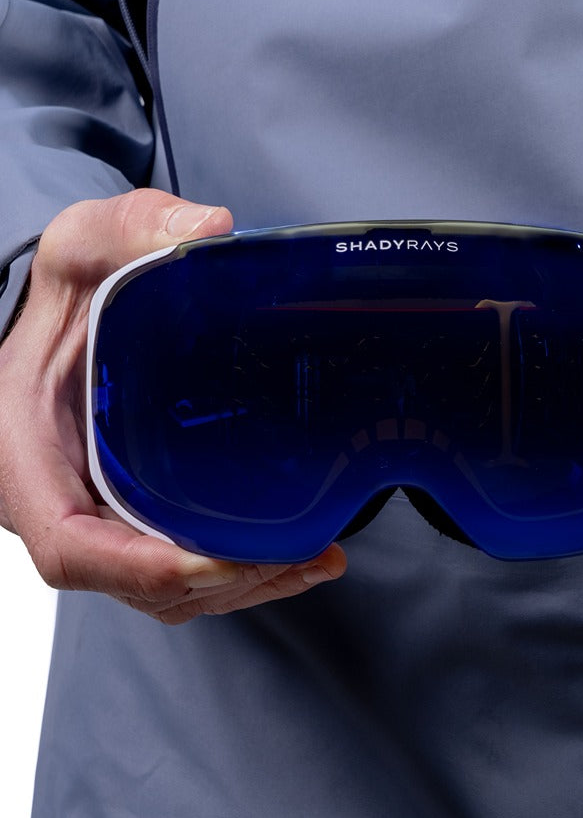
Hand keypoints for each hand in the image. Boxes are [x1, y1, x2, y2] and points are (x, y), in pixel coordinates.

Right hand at [0, 189, 345, 621]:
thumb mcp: (87, 243)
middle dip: (220, 582)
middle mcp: (59, 502)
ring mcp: (97, 516)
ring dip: (241, 587)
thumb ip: (134, 229)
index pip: (71, 548)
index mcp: (28, 457)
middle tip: (306, 557)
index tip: (215, 561)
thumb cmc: (65, 290)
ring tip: (319, 561)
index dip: (140, 568)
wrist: (65, 312)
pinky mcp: (134, 516)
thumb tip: (211, 229)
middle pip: (133, 581)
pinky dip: (237, 574)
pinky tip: (302, 556)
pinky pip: (180, 569)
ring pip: (163, 589)